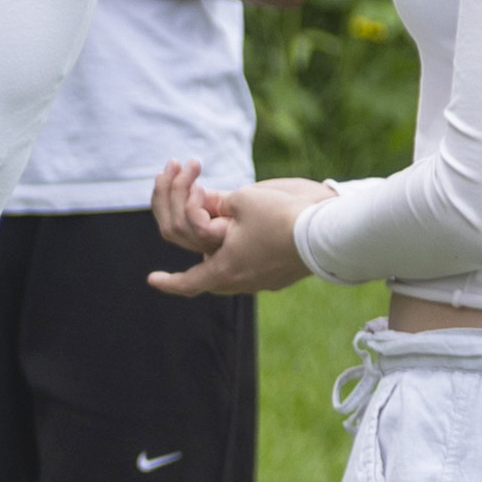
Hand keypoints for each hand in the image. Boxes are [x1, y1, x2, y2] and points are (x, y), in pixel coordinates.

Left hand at [145, 160, 327, 296]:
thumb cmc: (284, 215)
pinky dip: (240, 246)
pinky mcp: (281, 274)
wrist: (331, 232)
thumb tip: (213, 208)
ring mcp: (264, 281)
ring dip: (218, 241)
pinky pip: (251, 264)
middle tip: (194, 207)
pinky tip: (245, 229)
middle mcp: (242, 281)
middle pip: (205, 269)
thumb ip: (221, 204)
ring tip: (219, 213)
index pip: (188, 281)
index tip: (151, 280)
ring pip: (229, 267)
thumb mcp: (243, 199)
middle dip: (192, 236)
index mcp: (226, 268)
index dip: (168, 282)